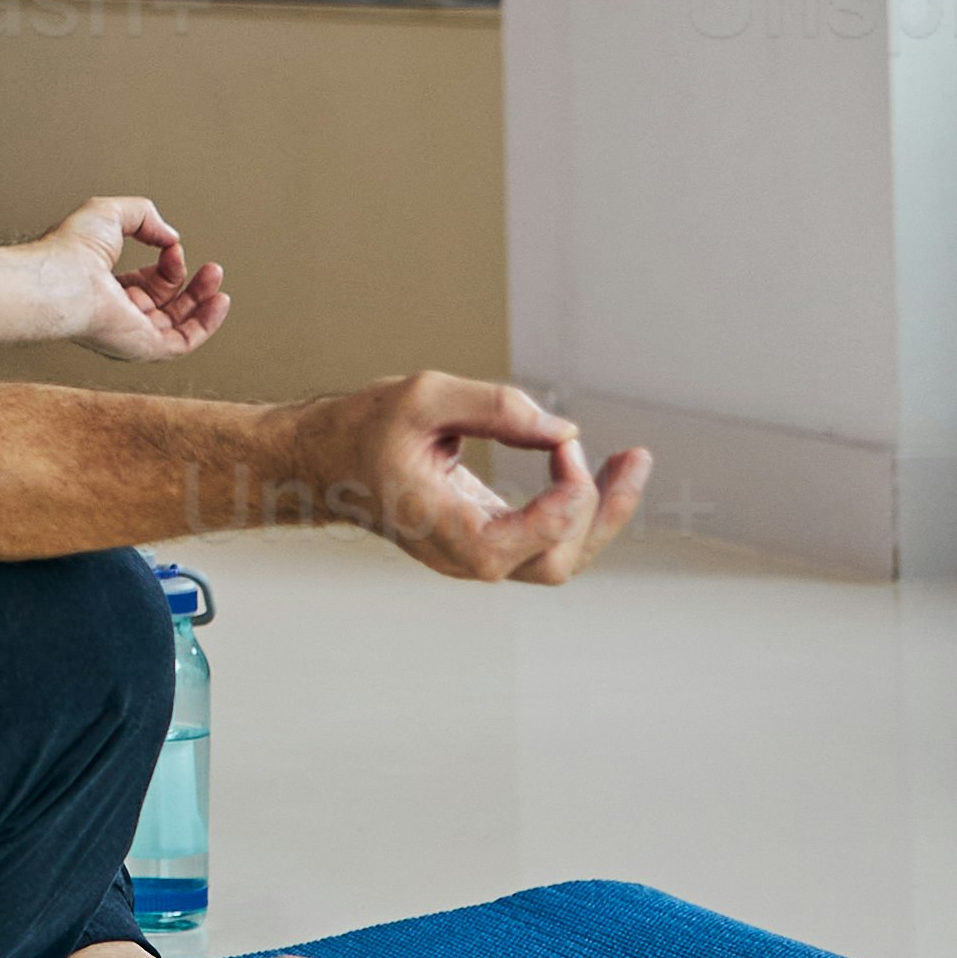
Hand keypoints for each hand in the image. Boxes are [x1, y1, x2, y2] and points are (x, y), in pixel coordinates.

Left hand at [33, 192, 228, 360]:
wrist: (62, 280)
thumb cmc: (70, 249)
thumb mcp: (111, 213)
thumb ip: (144, 216)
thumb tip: (170, 236)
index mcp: (103, 286)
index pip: (144, 282)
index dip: (166, 263)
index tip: (171, 245)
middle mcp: (116, 312)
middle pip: (165, 304)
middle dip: (191, 285)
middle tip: (210, 268)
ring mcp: (129, 331)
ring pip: (177, 324)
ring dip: (202, 301)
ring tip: (216, 278)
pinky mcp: (142, 347)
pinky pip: (182, 343)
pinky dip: (206, 324)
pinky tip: (219, 302)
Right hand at [329, 372, 650, 581]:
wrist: (322, 461)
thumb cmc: (365, 429)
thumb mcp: (426, 398)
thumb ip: (497, 409)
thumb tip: (563, 431)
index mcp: (453, 535)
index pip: (541, 538)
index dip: (573, 492)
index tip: (564, 443)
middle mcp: (469, 559)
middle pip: (561, 559)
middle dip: (606, 510)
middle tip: (634, 456)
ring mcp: (477, 557)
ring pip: (559, 558)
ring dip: (601, 514)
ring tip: (631, 462)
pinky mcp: (484, 542)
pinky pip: (544, 541)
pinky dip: (575, 510)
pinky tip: (589, 468)